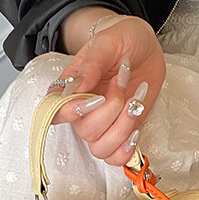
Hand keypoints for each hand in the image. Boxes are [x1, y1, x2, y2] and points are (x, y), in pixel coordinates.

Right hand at [52, 11, 165, 165]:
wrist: (143, 47)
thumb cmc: (121, 41)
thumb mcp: (106, 42)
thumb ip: (91, 64)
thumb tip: (77, 87)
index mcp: (70, 90)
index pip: (55, 113)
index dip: (70, 113)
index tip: (92, 98)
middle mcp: (82, 113)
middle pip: (86, 131)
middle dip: (111, 109)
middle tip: (122, 82)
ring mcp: (102, 126)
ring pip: (101, 148)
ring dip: (122, 128)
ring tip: (134, 102)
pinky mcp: (120, 133)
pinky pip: (116, 158)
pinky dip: (127, 149)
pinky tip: (135, 130)